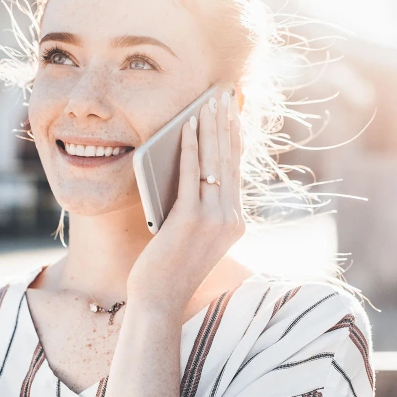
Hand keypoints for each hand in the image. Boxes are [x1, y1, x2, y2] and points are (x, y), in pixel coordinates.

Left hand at [127, 88, 245, 311]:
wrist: (160, 300)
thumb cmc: (169, 267)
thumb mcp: (192, 234)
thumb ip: (199, 205)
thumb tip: (192, 164)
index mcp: (235, 221)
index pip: (235, 171)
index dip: (234, 139)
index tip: (233, 114)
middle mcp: (231, 218)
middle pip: (228, 161)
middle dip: (225, 124)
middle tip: (223, 96)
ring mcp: (215, 219)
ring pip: (213, 163)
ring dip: (210, 128)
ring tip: (207, 103)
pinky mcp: (191, 219)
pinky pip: (191, 174)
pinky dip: (190, 147)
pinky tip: (187, 127)